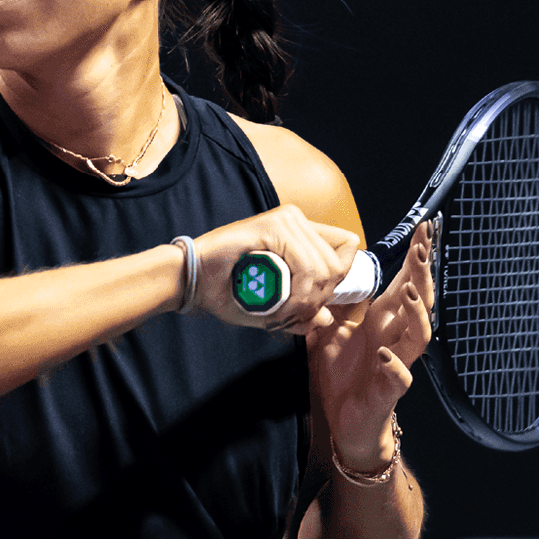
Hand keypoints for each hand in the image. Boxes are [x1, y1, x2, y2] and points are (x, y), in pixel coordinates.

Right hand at [191, 204, 358, 334]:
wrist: (192, 280)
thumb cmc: (227, 290)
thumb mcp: (271, 307)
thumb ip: (300, 312)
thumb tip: (326, 318)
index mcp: (300, 232)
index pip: (347, 248)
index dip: (338, 280)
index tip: (312, 303)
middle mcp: (297, 220)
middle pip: (339, 263)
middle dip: (320, 298)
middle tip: (293, 315)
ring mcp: (286, 220)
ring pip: (324, 268)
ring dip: (307, 301)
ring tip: (283, 313)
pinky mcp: (273, 226)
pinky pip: (305, 267)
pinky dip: (298, 295)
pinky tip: (279, 306)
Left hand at [311, 222, 434, 467]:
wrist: (344, 422)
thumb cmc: (342, 376)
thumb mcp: (327, 331)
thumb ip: (332, 304)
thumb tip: (327, 271)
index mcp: (382, 321)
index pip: (403, 282)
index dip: (414, 258)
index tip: (424, 229)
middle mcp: (395, 337)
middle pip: (419, 300)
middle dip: (422, 274)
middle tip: (422, 248)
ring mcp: (397, 362)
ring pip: (420, 334)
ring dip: (416, 313)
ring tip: (407, 293)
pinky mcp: (389, 390)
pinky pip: (400, 377)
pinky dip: (395, 365)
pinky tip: (386, 355)